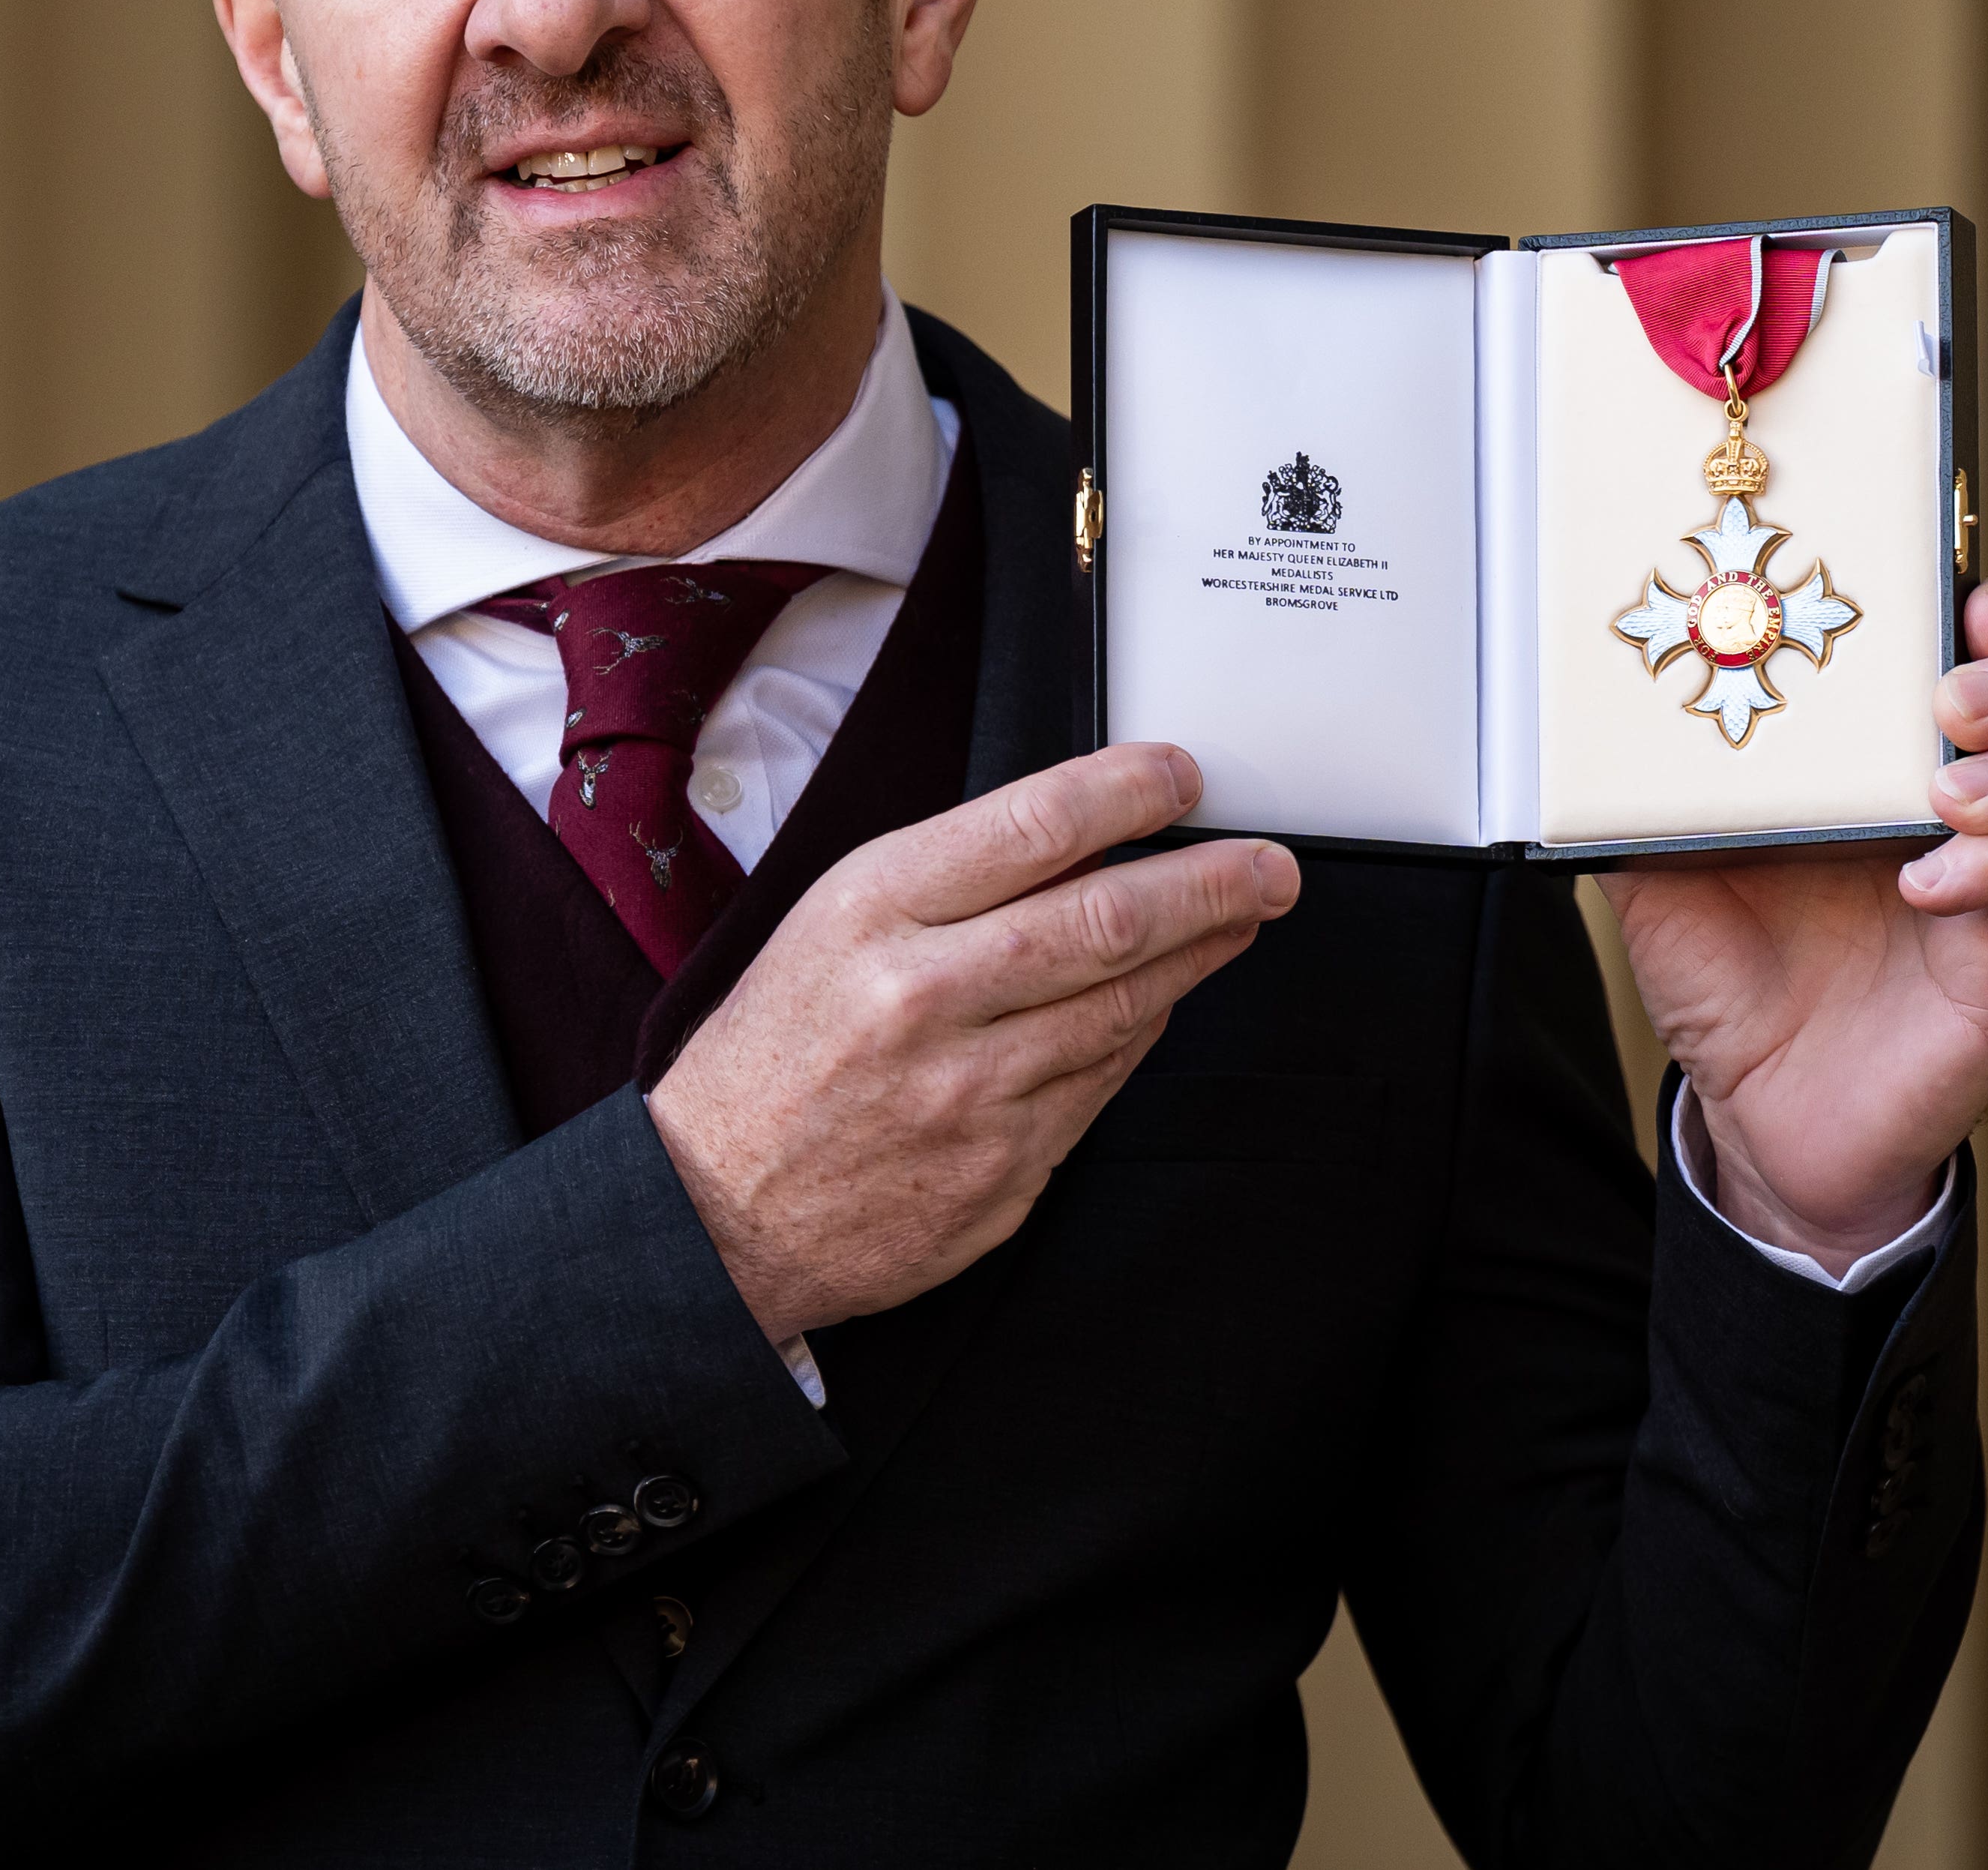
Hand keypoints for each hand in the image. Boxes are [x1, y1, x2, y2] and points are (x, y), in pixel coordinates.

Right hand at [646, 743, 1298, 1344]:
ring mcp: (970, 1091)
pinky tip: (1161, 1004)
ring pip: (1126, 1005)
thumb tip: (1085, 839)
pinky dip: (1142, 1035)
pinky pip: (1102, 1084)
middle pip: (1108, 918)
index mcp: (871, 911)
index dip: (1129, 791)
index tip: (1183, 774)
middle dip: (1212, 883)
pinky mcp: (1002, 1168)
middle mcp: (923, 994)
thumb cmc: (774, 1055)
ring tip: (1241, 919)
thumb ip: (949, 880)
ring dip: (1201, 955)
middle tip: (1271, 865)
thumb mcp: (830, 925)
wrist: (717, 1212)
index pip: (1033, 824)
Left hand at [1602, 575, 1987, 1269]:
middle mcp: (1973, 802)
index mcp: (1897, 755)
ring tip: (1950, 786)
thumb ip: (1642, 790)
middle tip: (1959, 694)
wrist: (1758, 1112)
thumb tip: (1588, 713)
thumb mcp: (1662, 866)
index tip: (1969, 598)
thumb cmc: (1729, 974)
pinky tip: (1927, 881)